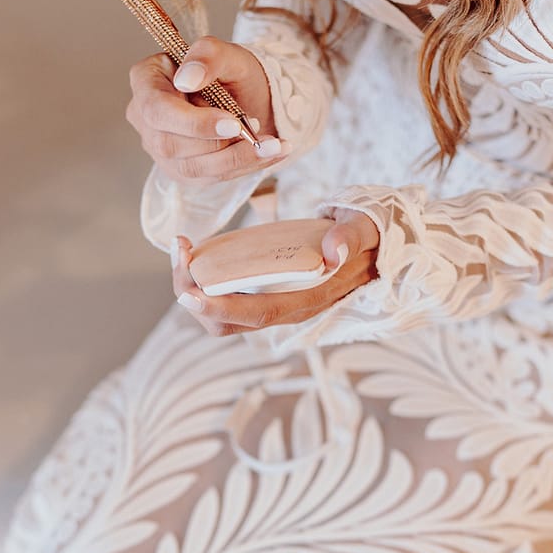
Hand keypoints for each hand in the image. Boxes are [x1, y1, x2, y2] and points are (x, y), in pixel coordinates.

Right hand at [126, 36, 291, 186]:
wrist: (248, 95)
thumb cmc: (231, 70)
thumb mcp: (227, 53)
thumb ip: (208, 56)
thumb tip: (188, 79)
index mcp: (146, 81)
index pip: (158, 111)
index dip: (194, 123)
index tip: (233, 123)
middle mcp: (147, 120)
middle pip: (172, 145)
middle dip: (220, 144)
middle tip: (261, 131)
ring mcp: (161, 150)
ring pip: (193, 168)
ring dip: (238, 159)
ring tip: (275, 145)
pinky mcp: (183, 171)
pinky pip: (212, 177)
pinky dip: (245, 166)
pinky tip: (272, 153)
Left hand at [171, 210, 379, 335]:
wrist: (371, 249)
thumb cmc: (365, 238)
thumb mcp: (363, 229)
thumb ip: (350, 236)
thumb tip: (334, 250)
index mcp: (308, 300)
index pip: (257, 313)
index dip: (219, 307)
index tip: (187, 292)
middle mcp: (286, 311)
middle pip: (227, 322)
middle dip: (193, 295)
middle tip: (180, 251)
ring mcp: (273, 306)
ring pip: (222, 315)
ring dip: (194, 288)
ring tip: (182, 249)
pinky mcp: (264, 295)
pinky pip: (226, 298)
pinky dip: (204, 281)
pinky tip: (196, 252)